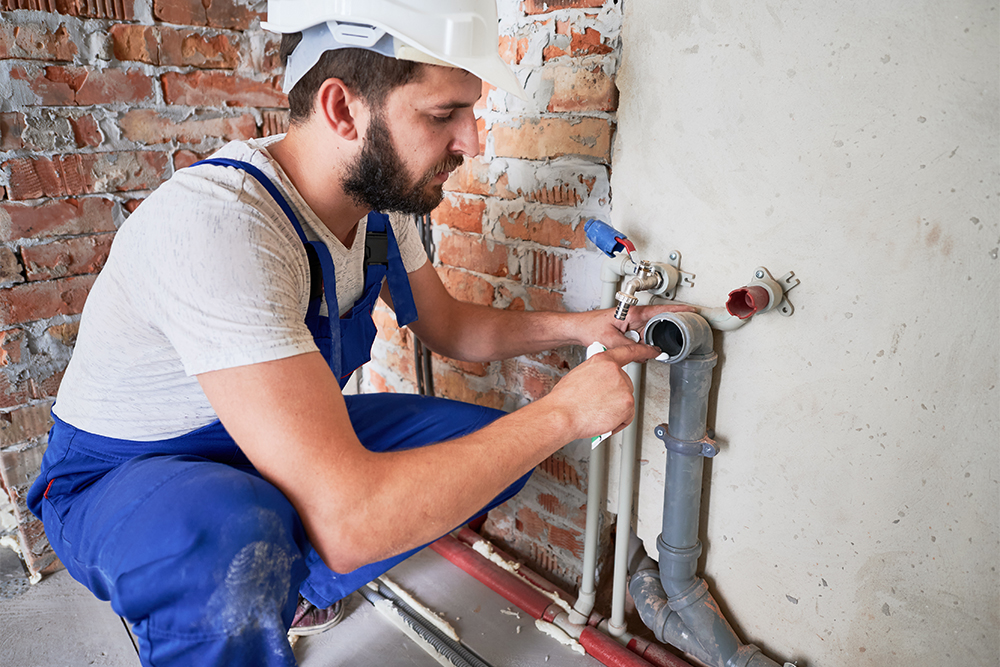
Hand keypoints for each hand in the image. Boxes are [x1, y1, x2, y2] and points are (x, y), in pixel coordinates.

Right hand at [543, 342, 660, 440]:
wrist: (562, 415)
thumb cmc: (565, 399)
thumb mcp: (580, 374)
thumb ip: (597, 373)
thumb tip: (602, 381)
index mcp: (603, 361)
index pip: (627, 352)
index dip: (642, 351)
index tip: (652, 351)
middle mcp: (616, 372)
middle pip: (625, 384)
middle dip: (615, 395)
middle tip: (598, 403)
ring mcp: (623, 388)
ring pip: (625, 401)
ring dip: (616, 409)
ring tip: (597, 412)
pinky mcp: (628, 404)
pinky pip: (627, 416)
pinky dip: (617, 421)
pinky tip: (603, 420)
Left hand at [579, 303, 694, 350]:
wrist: (578, 329)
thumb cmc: (590, 327)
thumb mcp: (613, 341)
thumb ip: (633, 348)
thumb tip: (651, 353)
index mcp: (633, 312)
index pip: (661, 310)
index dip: (678, 310)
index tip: (693, 311)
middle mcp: (635, 316)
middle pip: (658, 326)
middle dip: (662, 335)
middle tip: (666, 343)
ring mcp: (633, 323)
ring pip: (650, 335)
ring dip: (649, 344)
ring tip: (643, 348)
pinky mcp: (629, 331)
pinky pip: (642, 340)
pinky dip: (641, 346)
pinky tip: (636, 351)